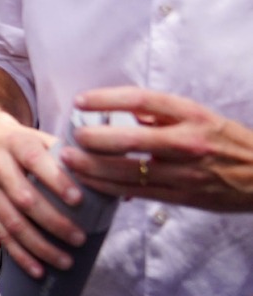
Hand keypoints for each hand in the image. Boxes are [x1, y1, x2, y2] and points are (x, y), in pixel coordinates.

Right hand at [0, 103, 87, 278]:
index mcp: (17, 143)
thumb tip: (125, 184)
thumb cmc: (26, 143)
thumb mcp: (48, 139)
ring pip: (10, 221)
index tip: (79, 201)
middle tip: (79, 239)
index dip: (56, 181)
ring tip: (65, 261)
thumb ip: (80, 159)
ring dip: (38, 245)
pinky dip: (18, 253)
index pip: (36, 161)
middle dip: (53, 222)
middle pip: (23, 198)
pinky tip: (37, 268)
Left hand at [64, 87, 252, 211]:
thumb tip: (122, 113)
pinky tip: (90, 182)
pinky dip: (109, 187)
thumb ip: (162, 114)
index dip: (106, 99)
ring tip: (69, 160)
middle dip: (93, 138)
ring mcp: (184, 172)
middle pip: (130, 138)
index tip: (81, 100)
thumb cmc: (227, 142)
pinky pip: (137, 192)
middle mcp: (187, 142)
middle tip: (72, 135)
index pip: (142, 100)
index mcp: (191, 115)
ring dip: (92, 166)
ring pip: (128, 170)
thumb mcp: (200, 116)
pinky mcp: (182, 196)